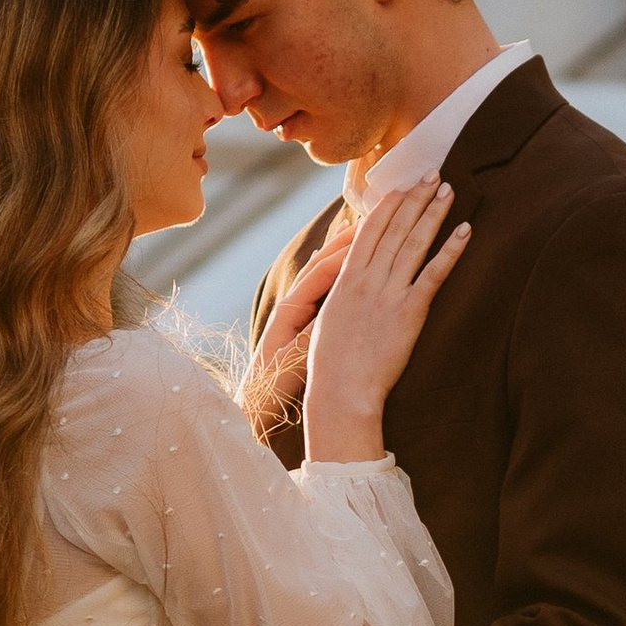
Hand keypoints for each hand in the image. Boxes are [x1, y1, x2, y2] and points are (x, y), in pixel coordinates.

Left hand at [253, 211, 354, 382]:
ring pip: (323, 275)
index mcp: (289, 309)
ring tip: (361, 231)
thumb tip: (330, 312)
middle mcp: (292, 304)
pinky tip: (350, 263)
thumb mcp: (295, 360)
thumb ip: (311, 335)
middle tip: (368, 220)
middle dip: (343, 243)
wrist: (257, 405)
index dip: (342, 255)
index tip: (365, 237)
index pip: (319, 274)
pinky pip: (325, 292)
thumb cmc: (273, 385)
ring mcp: (297, 313)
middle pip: (321, 265)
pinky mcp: (303, 324)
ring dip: (341, 253)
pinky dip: (338, 274)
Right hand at [304, 179, 469, 461]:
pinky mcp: (409, 313)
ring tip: (448, 190)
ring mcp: (388, 294)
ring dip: (433, 213)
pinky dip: (450, 250)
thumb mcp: (329, 321)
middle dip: (415, 198)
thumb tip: (347, 279)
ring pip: (414, 243)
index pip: (369, 231)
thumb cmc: (331, 366)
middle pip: (394, 229)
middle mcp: (367, 281)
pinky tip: (464, 231)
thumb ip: (341, 294)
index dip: (387, 205)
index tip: (401, 186)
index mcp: (345, 281)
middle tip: (433, 174)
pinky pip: (433, 274)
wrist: (340, 392)